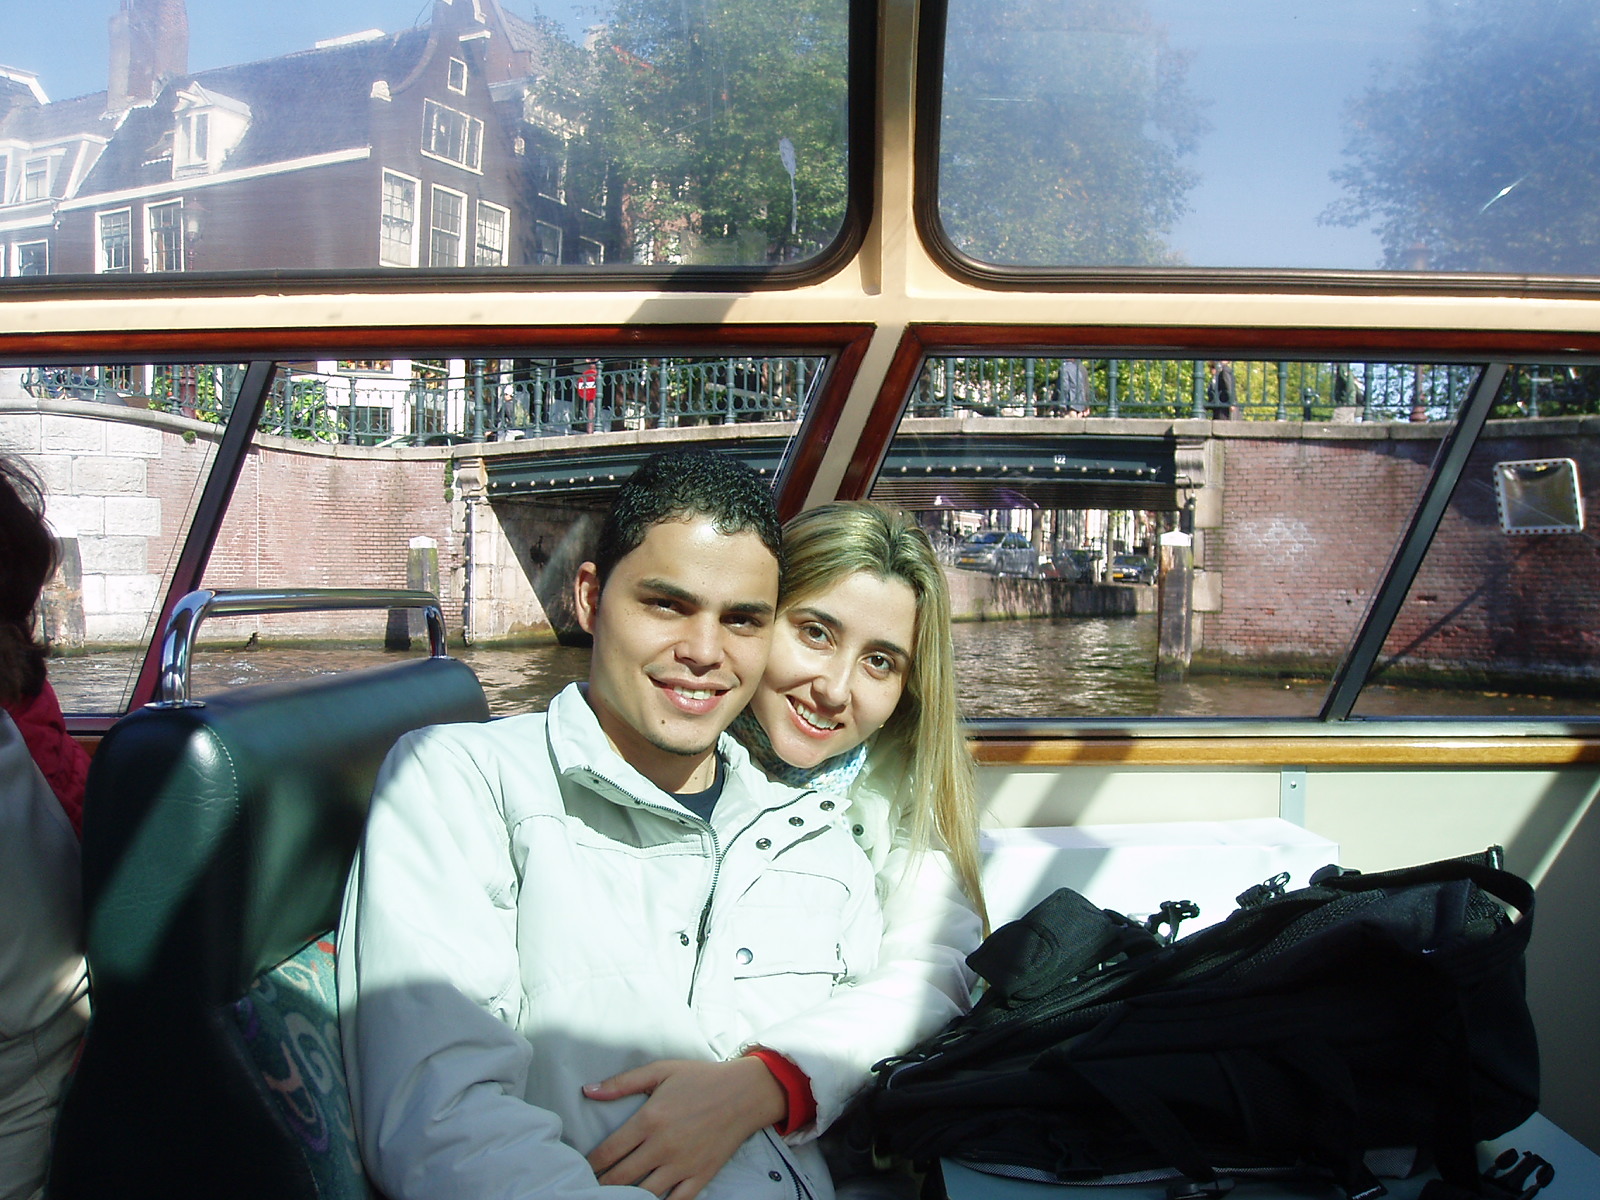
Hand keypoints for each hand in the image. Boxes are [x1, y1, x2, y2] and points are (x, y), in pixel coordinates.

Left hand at [583, 1057, 787, 1198]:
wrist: (745, 1092)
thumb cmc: (701, 1079)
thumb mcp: (660, 1071)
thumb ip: (622, 1083)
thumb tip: (588, 1091)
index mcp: (650, 1120)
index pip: (609, 1152)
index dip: (591, 1165)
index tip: (581, 1169)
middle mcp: (663, 1146)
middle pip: (620, 1178)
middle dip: (601, 1185)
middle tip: (589, 1188)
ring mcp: (683, 1165)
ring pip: (643, 1193)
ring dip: (623, 1197)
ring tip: (612, 1197)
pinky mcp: (701, 1176)